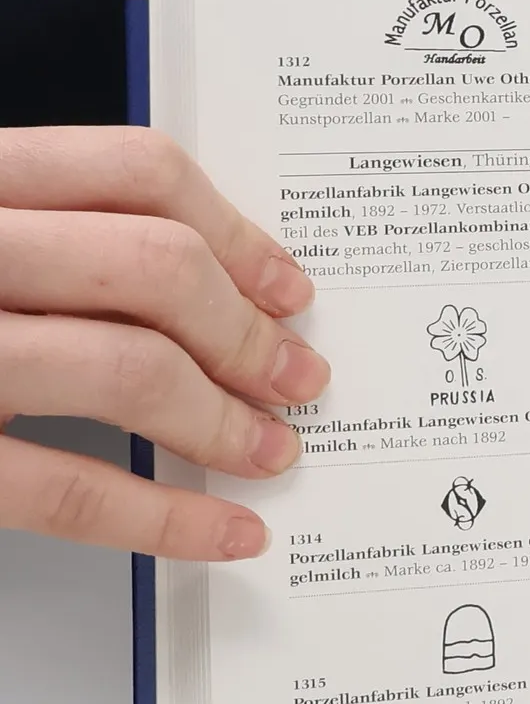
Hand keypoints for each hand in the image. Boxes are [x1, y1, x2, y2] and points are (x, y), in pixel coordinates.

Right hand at [0, 125, 328, 559]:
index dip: (238, 234)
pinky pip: (70, 489)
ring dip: (226, 421)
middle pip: (154, 265)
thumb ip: (56, 243)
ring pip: (129, 367)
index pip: (134, 171)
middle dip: (250, 332)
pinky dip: (166, 520)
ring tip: (271, 451)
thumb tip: (211, 290)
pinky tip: (223, 532)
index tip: (290, 288)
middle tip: (299, 378)